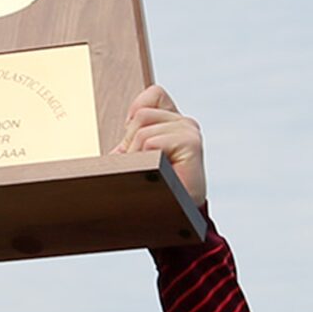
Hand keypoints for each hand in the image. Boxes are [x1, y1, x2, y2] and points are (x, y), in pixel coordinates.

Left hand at [114, 85, 205, 209]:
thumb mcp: (134, 158)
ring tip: (149, 174)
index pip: (153, 94)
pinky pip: (151, 142)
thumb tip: (121, 128)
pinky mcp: (191, 143)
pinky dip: (144, 162)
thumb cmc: (151, 191)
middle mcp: (184, 123)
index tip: (134, 145)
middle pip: (140, 114)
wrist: (170, 217)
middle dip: (130, 145)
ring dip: (136, 157)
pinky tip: (157, 174)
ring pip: (142, 130)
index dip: (135, 114)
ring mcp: (189, 131)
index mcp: (172, 122)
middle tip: (142, 168)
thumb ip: (131, 138)